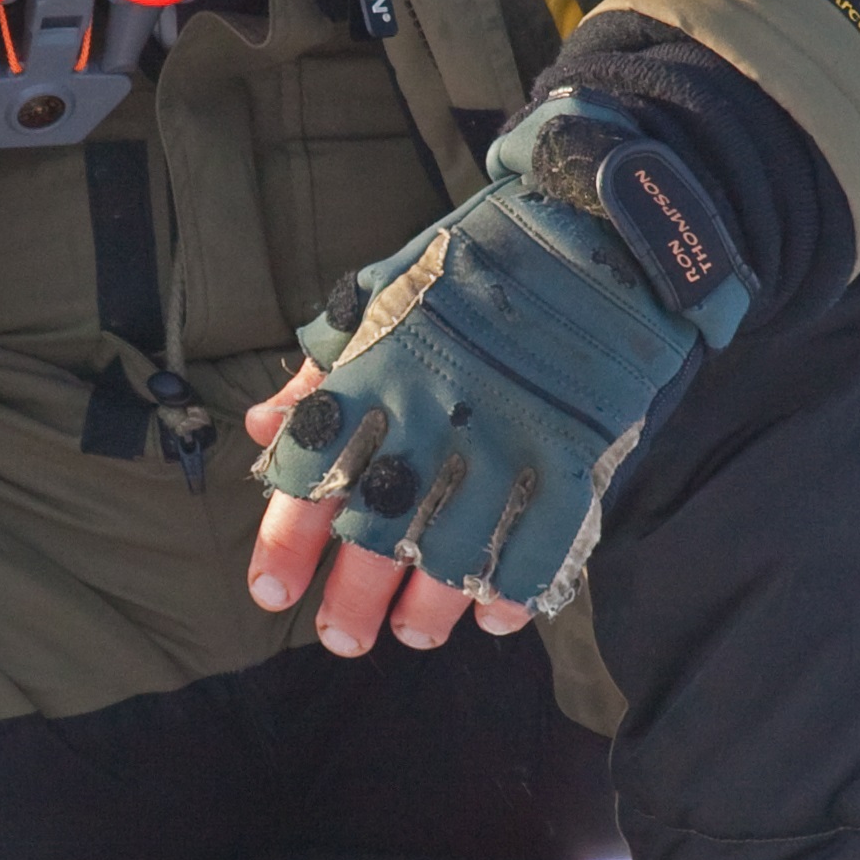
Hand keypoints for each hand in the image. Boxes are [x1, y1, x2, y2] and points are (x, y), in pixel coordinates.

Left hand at [247, 94, 753, 653]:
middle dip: (353, 596)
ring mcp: (508, 430)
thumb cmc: (480, 261)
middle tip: (344, 637)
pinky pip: (542, 540)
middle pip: (376, 525)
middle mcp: (434, 406)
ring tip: (413, 634)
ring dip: (430, 607)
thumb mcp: (382, 296)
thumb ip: (320, 370)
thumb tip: (262, 429)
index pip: (311, 467)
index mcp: (378, 366)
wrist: (597, 222)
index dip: (286, 540)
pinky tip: (493, 616)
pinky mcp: (576, 445)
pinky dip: (515, 588)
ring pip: (455, 548)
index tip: (272, 593)